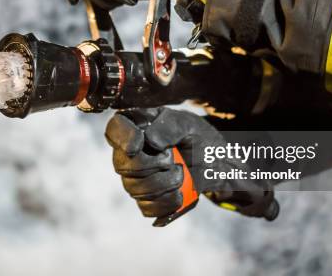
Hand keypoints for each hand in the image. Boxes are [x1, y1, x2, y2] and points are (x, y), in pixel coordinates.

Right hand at [105, 107, 276, 218]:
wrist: (215, 164)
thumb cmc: (198, 138)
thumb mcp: (188, 124)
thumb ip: (169, 126)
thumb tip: (150, 141)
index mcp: (137, 126)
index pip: (115, 129)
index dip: (122, 139)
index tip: (138, 146)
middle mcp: (129, 152)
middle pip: (123, 165)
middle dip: (153, 166)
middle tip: (175, 158)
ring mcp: (134, 177)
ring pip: (135, 190)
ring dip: (164, 184)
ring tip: (181, 174)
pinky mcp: (146, 198)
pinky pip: (147, 208)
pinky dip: (167, 203)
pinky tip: (180, 193)